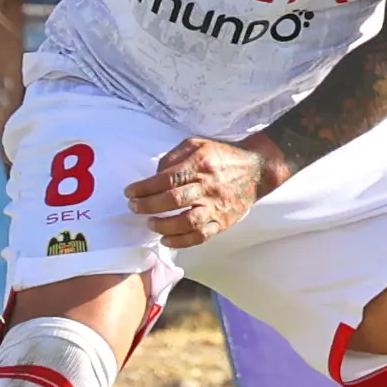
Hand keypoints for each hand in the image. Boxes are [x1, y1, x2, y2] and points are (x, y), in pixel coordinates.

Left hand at [126, 137, 276, 247]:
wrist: (256, 169)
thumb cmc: (222, 156)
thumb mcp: (196, 144)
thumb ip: (173, 157)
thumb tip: (154, 176)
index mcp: (200, 165)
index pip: (167, 179)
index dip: (145, 188)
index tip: (130, 192)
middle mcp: (208, 186)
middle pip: (173, 200)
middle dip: (148, 206)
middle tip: (134, 207)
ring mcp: (216, 206)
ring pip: (187, 222)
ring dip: (164, 226)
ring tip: (150, 224)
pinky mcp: (223, 222)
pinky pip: (201, 236)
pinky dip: (182, 242)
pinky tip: (166, 240)